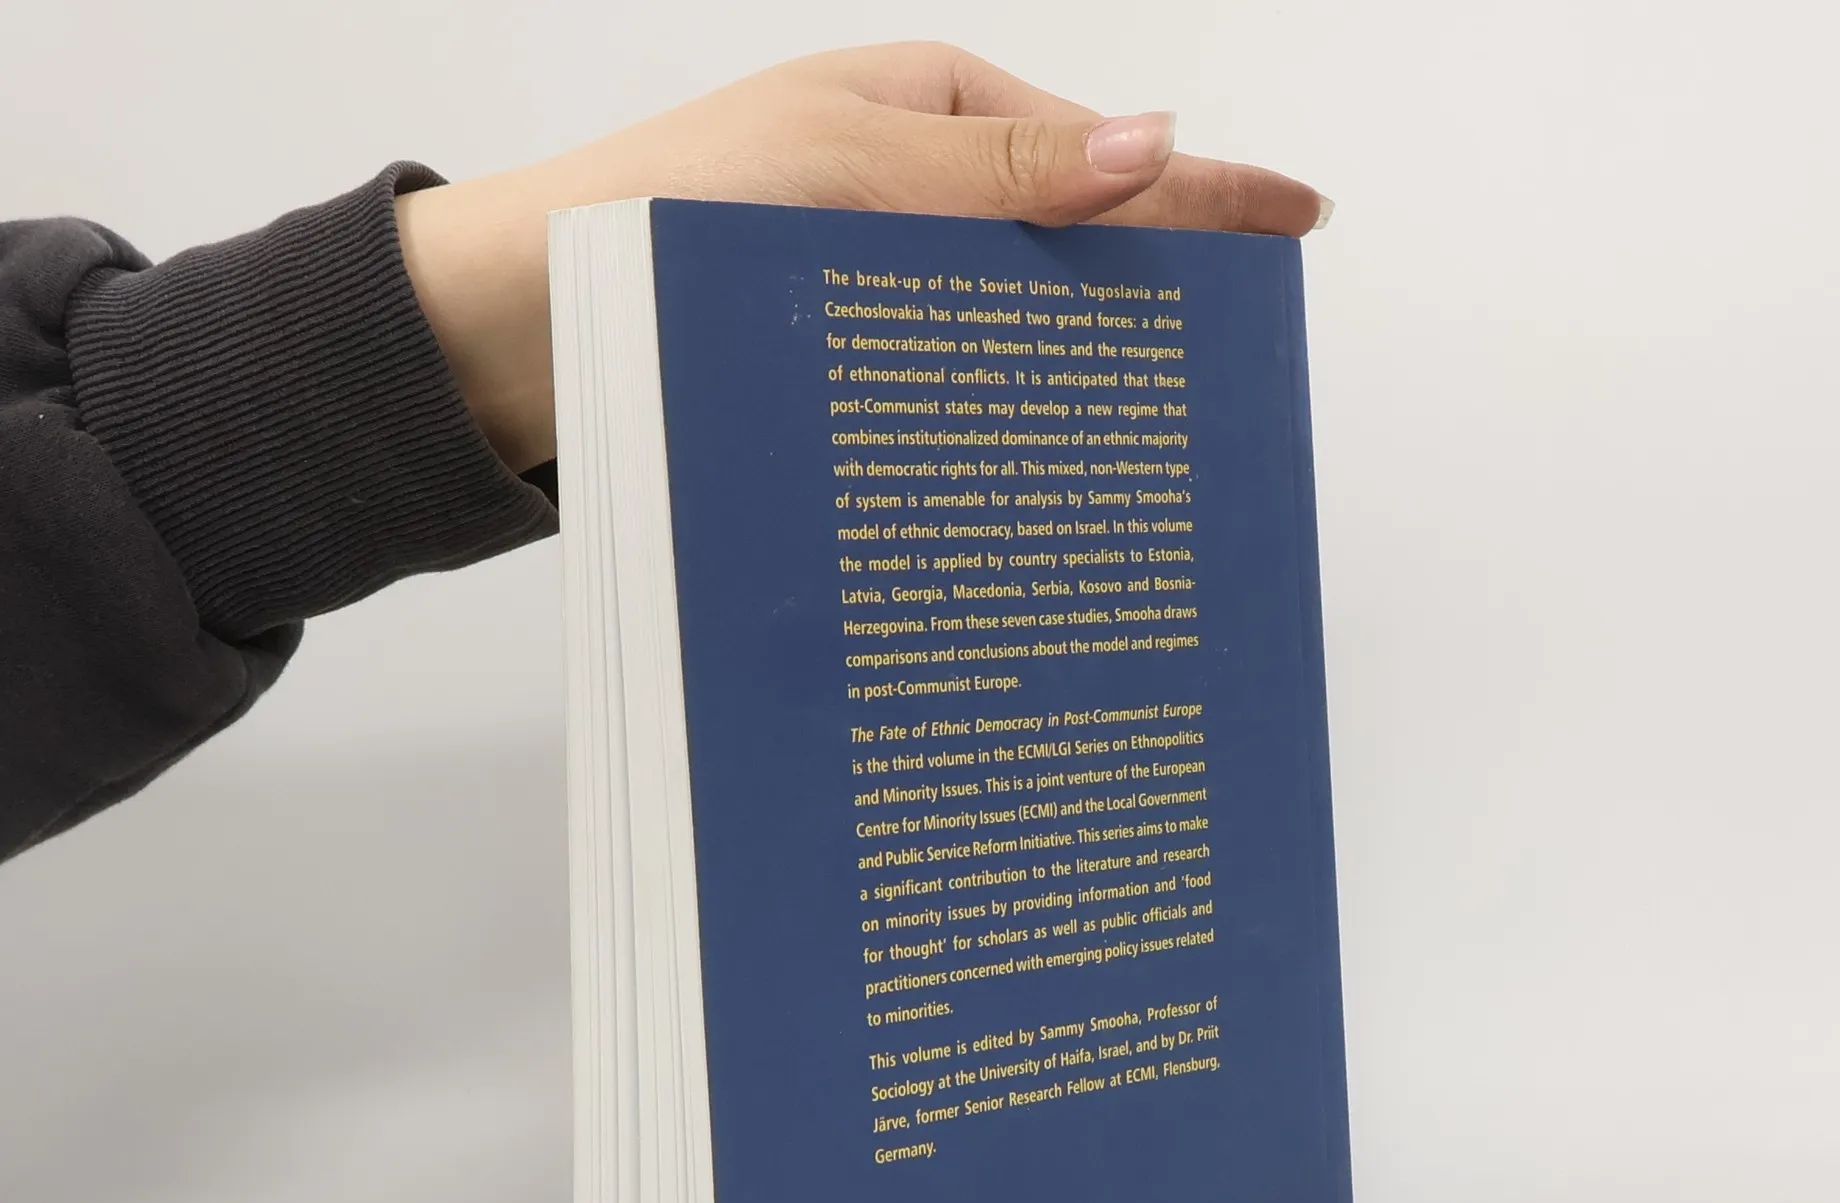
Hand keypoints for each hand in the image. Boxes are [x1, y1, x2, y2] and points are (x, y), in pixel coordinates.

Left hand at [397, 42, 1331, 472]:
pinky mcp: (848, 352)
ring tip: (1161, 422)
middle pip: (1067, 242)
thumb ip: (997, 174)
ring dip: (1074, 364)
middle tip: (1238, 355)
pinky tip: (1038, 447)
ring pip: (1013, 317)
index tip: (1297, 217)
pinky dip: (999, 404)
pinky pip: (951, 372)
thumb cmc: (665, 210)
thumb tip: (1146, 151)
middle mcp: (916, 190)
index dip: (1200, 191)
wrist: (533, 316)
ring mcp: (885, 273)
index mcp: (929, 109)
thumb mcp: (842, 164)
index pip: (1095, 154)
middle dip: (1152, 290)